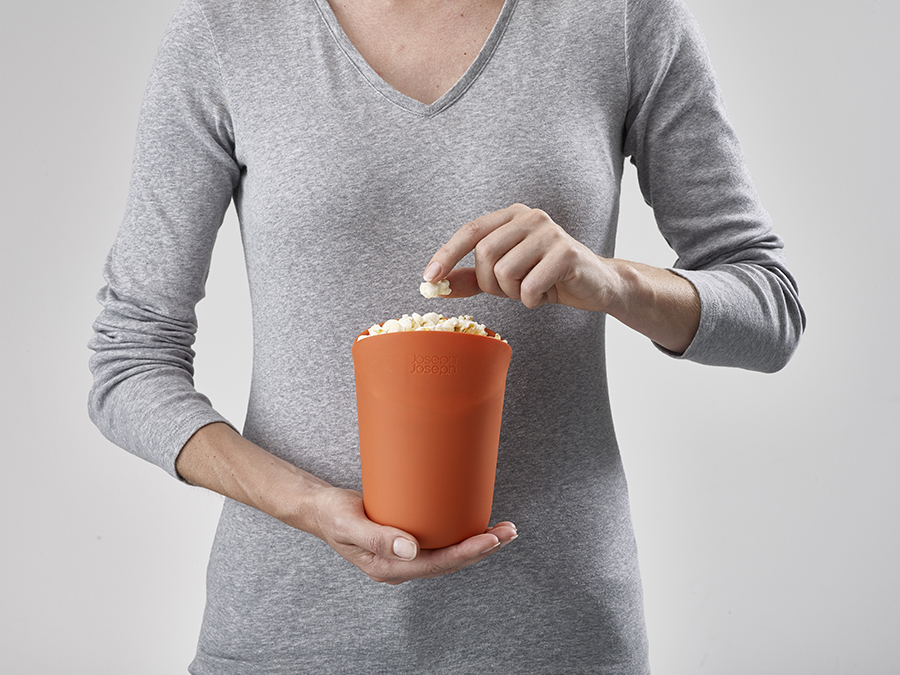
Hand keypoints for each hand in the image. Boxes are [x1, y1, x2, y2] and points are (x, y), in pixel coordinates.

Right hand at [310, 486, 517, 584]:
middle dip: (481, 548)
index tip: (490, 539)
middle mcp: (401, 565)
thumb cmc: (332, 515)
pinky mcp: (408, 541)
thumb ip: (377, 538)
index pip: (437, 564)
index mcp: (389, 568)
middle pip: (449, 561)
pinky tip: (475, 523)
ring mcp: (405, 555)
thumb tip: (410, 548)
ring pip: (448, 554)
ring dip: (476, 543)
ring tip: (503, 530)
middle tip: (509, 531)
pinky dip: (460, 534)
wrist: (321, 510)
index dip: (467, 553)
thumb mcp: (349, 524)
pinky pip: (440, 543)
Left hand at [423, 203, 619, 311]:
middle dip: (491, 283)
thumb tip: (435, 284)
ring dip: (513, 293)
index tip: (428, 278)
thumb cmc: (547, 277)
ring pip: (506, 272)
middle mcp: (529, 217)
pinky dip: (531, 300)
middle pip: (485, 254)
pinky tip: (545, 295)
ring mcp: (550, 232)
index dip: (446, 254)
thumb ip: (470, 278)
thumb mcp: (504, 277)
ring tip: (530, 290)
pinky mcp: (566, 253)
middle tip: (509, 291)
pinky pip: (530, 286)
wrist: (595, 285)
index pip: (470, 231)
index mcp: (511, 216)